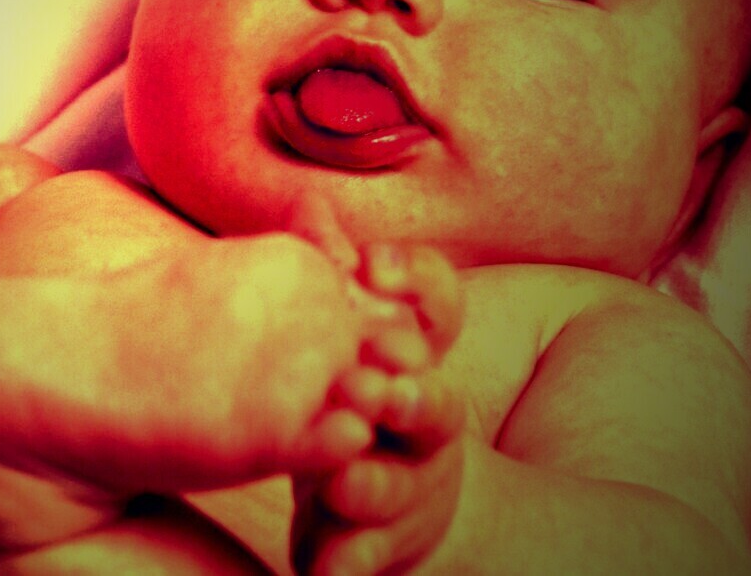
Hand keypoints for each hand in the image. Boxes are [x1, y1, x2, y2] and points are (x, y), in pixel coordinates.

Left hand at [287, 243, 467, 574]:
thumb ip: (327, 272)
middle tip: (373, 387)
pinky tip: (326, 569)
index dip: (415, 285)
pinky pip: (366, 556)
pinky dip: (347, 563)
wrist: (371, 496)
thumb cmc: (344, 389)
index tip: (371, 266)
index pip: (437, 312)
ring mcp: (406, 485)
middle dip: (409, 396)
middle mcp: (424, 422)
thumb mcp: (338, 329)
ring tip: (343, 482)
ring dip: (374, 480)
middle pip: (437, 408)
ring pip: (402, 484)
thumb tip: (313, 210)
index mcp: (414, 359)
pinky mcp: (374, 543)